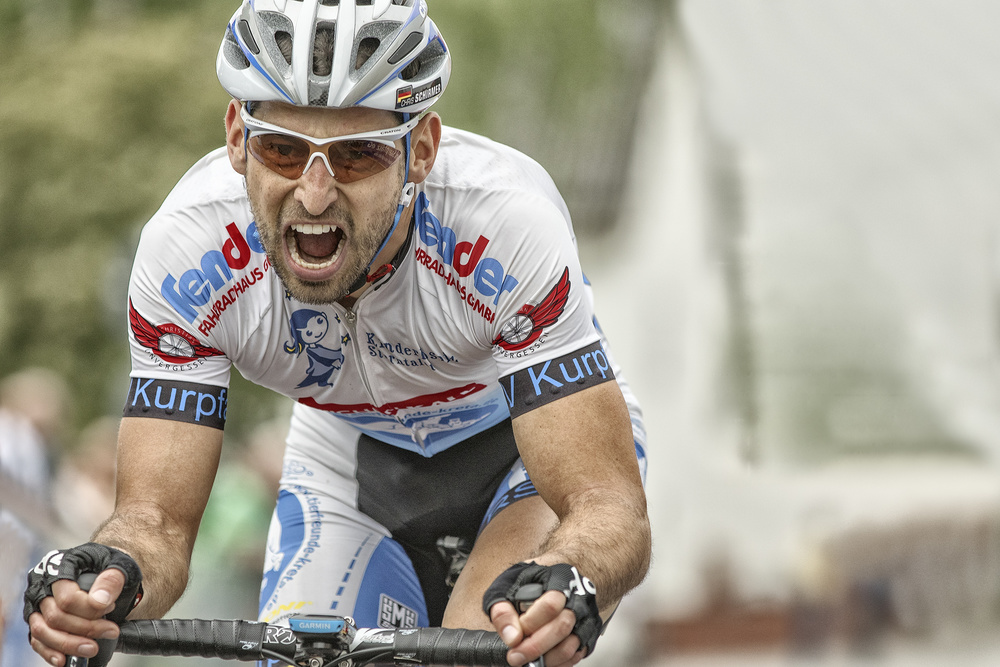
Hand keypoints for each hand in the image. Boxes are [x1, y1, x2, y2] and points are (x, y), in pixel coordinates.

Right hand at [23, 544, 142, 666]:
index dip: (90, 609)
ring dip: (67, 644)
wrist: (104, 566)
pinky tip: (64, 660)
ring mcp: (37, 603)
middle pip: (55, 616)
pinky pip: (37, 640)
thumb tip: (99, 601)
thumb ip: (111, 579)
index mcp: (60, 566)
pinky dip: (49, 652)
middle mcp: (42, 584)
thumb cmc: (109, 564)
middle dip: (85, 629)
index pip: (67, 597)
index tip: (111, 608)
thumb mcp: (118, 564)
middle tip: (111, 631)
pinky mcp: (38, 619)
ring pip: (42, 631)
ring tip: (92, 649)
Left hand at [483, 562, 601, 666]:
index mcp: (559, 580)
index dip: (530, 624)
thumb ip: (503, 609)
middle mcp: (577, 599)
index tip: (515, 635)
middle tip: (516, 656)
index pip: (550, 605)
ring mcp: (584, 618)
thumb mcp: (508, 586)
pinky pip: (575, 656)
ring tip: (528, 660)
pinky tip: (542, 659)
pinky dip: (557, 663)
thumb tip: (511, 636)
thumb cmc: (531, 582)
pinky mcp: (587, 636)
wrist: (554, 581)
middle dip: (535, 647)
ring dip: (546, 659)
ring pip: (570, 646)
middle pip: (562, 627)